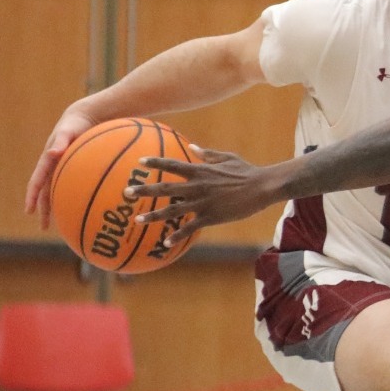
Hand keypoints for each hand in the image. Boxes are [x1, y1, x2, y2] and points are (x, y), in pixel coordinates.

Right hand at [24, 106, 98, 227]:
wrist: (85, 118)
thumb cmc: (76, 124)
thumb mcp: (68, 131)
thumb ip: (61, 141)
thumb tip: (52, 152)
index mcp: (48, 160)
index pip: (37, 181)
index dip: (32, 196)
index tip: (28, 211)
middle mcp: (53, 167)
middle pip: (45, 192)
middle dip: (43, 210)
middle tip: (44, 227)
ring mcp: (62, 169)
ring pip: (57, 191)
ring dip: (56, 207)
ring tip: (60, 224)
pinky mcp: (72, 169)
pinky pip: (70, 186)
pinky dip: (72, 197)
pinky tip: (81, 208)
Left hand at [128, 146, 280, 244]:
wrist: (263, 187)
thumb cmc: (247, 171)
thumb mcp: (228, 157)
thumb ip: (208, 154)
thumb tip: (193, 147)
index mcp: (200, 171)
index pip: (173, 165)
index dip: (156, 162)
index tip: (141, 161)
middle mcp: (197, 186)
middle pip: (165, 189)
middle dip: (144, 190)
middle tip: (126, 191)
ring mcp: (203, 203)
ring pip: (172, 211)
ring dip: (153, 216)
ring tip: (137, 219)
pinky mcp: (211, 217)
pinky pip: (190, 228)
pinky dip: (177, 235)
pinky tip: (166, 243)